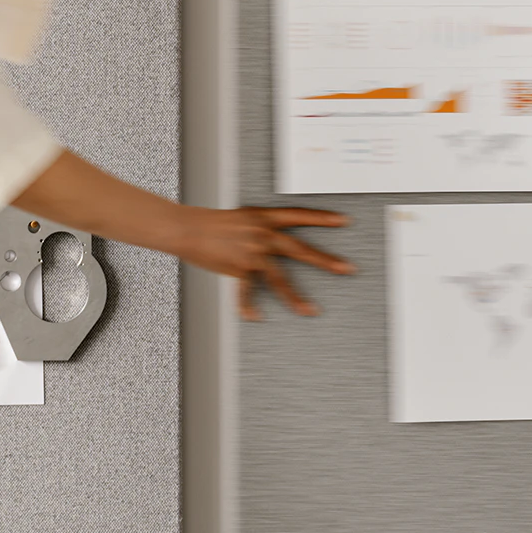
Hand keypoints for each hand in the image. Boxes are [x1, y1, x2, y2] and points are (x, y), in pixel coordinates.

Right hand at [171, 206, 350, 320]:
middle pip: (299, 248)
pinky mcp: (237, 267)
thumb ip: (258, 227)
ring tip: (310, 310)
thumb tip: (273, 238)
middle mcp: (261, 233)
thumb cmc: (208, 223)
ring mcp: (251, 252)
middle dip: (325, 260)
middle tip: (346, 268)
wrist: (185, 227)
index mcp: (262, 217)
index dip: (322, 218)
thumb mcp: (239, 218)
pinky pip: (247, 291)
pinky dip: (249, 305)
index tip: (343, 220)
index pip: (298, 215)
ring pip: (279, 277)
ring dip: (295, 296)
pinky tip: (255, 316)